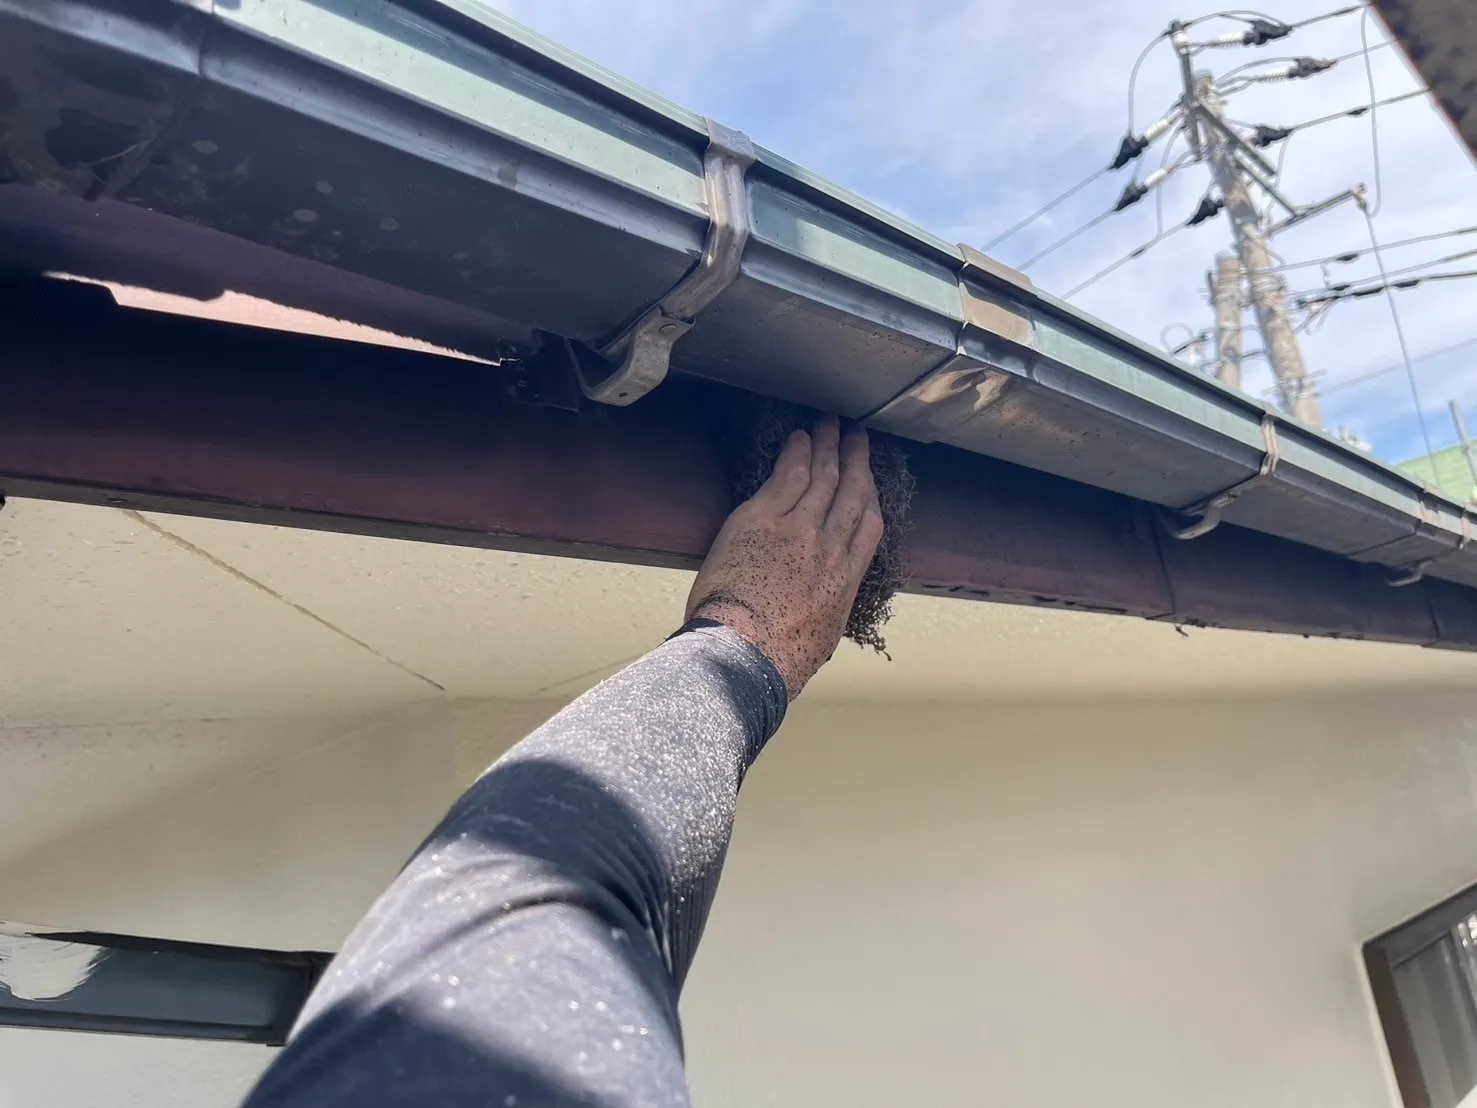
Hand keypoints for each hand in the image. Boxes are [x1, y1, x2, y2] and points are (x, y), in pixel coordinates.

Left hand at [685, 417, 884, 698]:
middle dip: (855, 460)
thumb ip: (825, 611)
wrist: (744, 654)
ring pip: (822, 477)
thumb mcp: (821, 640)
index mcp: (845, 581)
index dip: (869, 499)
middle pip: (851, 492)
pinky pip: (785, 476)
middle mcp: (830, 548)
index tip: (868, 483)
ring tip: (831, 424)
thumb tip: (818, 610)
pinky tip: (799, 437)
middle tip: (858, 436)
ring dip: (828, 446)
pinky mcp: (762, 519)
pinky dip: (796, 453)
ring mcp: (799, 530)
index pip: (869, 528)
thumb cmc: (777, 660)